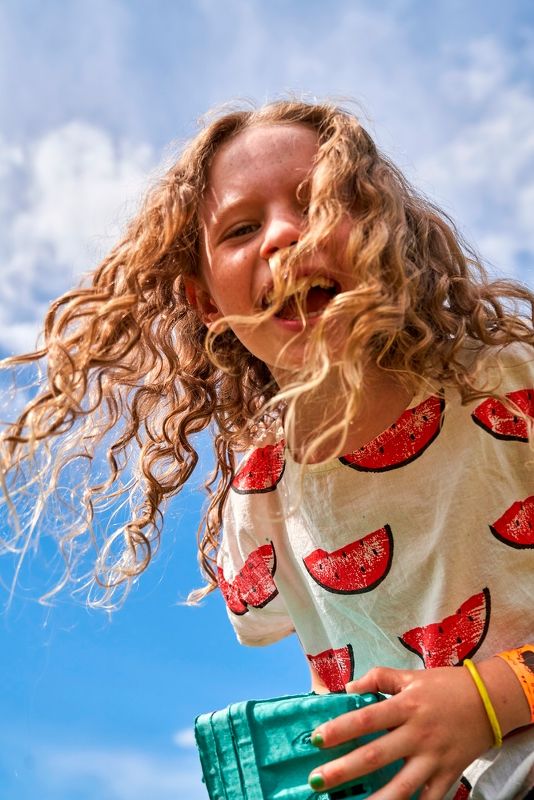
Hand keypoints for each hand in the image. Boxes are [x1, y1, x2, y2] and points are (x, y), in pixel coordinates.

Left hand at [307, 664, 496, 799]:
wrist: (488, 701)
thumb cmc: (444, 686)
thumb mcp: (410, 675)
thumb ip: (379, 678)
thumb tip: (348, 688)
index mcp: (406, 705)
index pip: (366, 718)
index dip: (340, 729)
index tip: (316, 739)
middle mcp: (417, 734)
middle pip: (376, 756)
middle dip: (344, 770)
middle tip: (317, 779)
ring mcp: (433, 758)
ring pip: (401, 786)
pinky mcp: (448, 775)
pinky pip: (428, 799)